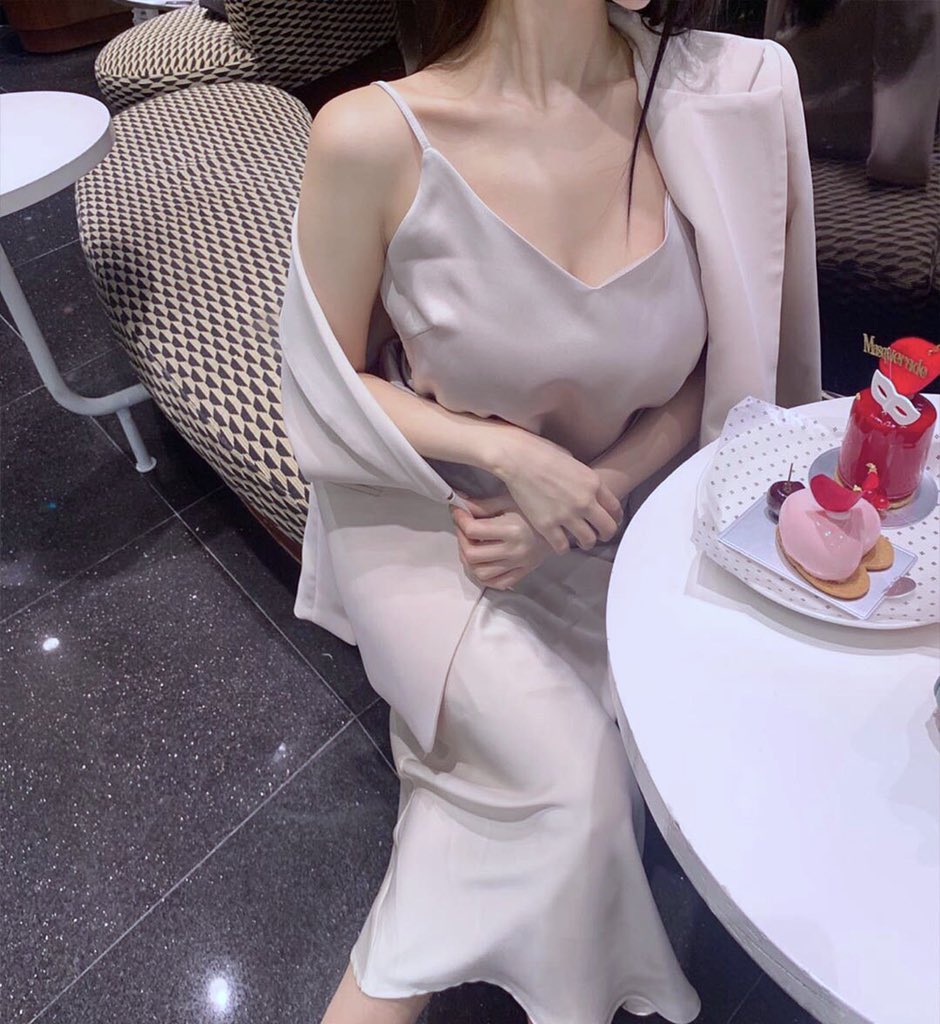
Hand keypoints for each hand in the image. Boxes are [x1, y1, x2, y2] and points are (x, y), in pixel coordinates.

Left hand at [451, 492, 554, 589]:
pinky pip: (497, 583)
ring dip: (470, 561)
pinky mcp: (522, 573)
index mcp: (511, 530)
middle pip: (472, 555)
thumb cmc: (535, 509)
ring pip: (481, 573)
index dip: (459, 519)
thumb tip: (458, 501)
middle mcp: (514, 551)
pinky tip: (483, 563)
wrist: (562, 526)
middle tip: (463, 529)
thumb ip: (482, 505)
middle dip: (461, 541)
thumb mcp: (509, 501)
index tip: (457, 510)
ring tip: (471, 546)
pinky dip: (485, 577)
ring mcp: (518, 565)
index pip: (473, 530)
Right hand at [490, 429, 623, 554]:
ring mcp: (566, 515)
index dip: (615, 518)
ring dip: (586, 542)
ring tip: (581, 541)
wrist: (518, 458)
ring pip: (588, 541)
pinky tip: (560, 543)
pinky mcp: (547, 525)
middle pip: (607, 528)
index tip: (610, 521)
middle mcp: (585, 502)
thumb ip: (583, 479)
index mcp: (593, 483)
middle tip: (599, 535)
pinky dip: (563, 547)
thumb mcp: (573, 461)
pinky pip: (562, 546)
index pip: (615, 508)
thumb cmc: (542, 452)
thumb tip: (583, 488)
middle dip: (605, 534)